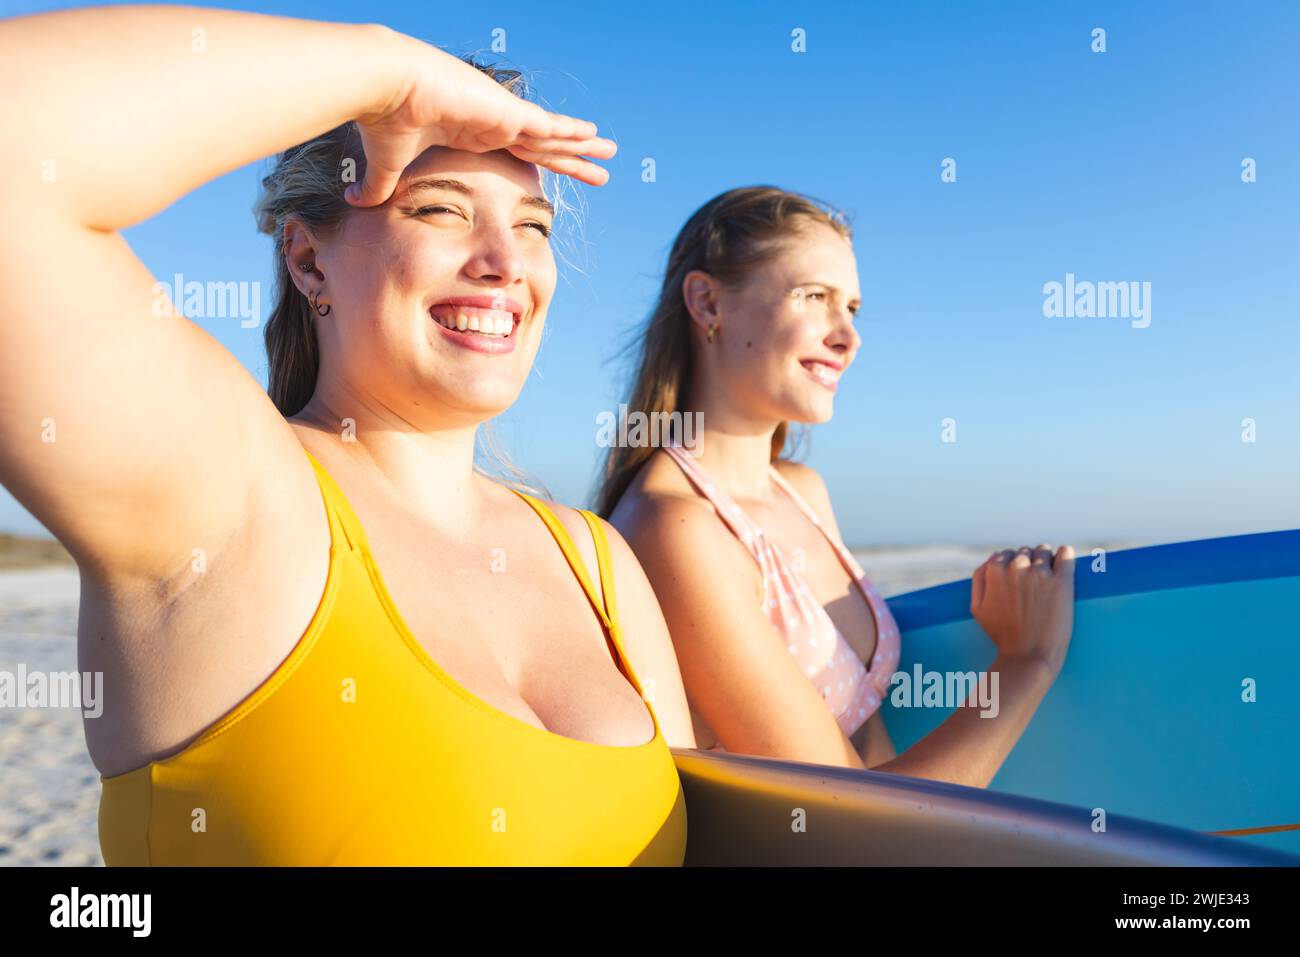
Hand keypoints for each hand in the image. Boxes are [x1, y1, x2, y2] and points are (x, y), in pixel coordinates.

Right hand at [347, 32, 617, 206]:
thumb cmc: (384, 120)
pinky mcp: (505, 111)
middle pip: (543, 147)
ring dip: (582, 146)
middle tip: (599, 168)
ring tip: (610, 152)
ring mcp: (502, 115)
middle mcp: (492, 124)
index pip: (515, 154)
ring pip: (553, 136)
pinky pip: (547, 125)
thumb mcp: (386, 166)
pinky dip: (570, 131)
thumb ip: (377, 187)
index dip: (538, 164)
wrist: (384, 87)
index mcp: (471, 135)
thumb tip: (352, 204)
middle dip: (571, 159)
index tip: (556, 172)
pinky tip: (593, 135)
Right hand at [970, 544, 1074, 676]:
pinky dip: (1065, 555)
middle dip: (1028, 564)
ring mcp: (1039, 573)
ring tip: (1048, 580)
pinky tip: (1064, 562)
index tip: (1019, 582)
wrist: (1028, 656)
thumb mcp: (978, 608)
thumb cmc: (1003, 635)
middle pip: (1025, 551)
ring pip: (1044, 550)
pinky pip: (1066, 553)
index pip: (1005, 554)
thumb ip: (979, 579)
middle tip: (1033, 586)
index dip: (1011, 568)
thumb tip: (992, 559)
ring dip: (1046, 560)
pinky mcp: (1061, 581)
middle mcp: (1015, 567)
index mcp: (994, 570)